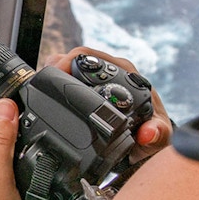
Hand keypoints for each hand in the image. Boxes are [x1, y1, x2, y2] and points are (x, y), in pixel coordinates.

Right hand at [42, 46, 171, 161]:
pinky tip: (47, 94)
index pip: (93, 56)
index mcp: (126, 74)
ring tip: (41, 88)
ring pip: (68, 66)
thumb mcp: (157, 138)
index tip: (56, 74)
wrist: (146, 142)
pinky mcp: (89, 87)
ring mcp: (99, 78)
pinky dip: (56, 83)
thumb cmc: (153, 135)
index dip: (70, 61)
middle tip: (42, 82)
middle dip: (55, 66)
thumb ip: (156, 134)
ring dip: (54, 74)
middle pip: (75, 57)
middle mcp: (112, 71)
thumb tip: (148, 133)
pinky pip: (68, 78)